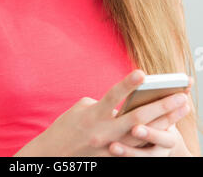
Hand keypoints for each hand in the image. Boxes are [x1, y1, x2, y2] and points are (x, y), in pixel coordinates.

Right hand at [13, 70, 191, 156]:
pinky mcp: (113, 160)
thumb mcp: (81, 109)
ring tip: (181, 111)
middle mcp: (103, 132)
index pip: (113, 96)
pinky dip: (153, 140)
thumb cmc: (66, 127)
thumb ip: (103, 103)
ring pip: (143, 136)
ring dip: (164, 123)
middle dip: (161, 107)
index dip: (128, 84)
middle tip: (181, 96)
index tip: (144, 73)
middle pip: (137, 118)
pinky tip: (168, 132)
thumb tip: (123, 103)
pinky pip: (137, 149)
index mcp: (93, 115)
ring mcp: (110, 149)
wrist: (53, 156)